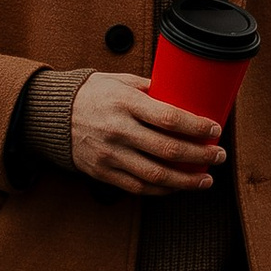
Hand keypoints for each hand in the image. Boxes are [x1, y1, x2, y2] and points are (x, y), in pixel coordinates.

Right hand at [65, 71, 225, 194]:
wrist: (52, 116)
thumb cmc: (92, 94)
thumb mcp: (120, 81)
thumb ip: (151, 89)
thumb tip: (185, 95)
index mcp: (124, 103)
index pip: (168, 117)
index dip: (196, 126)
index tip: (215, 129)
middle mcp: (117, 130)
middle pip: (168, 149)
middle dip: (200, 155)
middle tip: (219, 155)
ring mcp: (110, 154)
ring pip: (156, 175)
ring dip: (186, 180)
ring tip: (206, 179)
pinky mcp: (103, 172)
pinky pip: (138, 187)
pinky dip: (162, 190)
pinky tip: (178, 187)